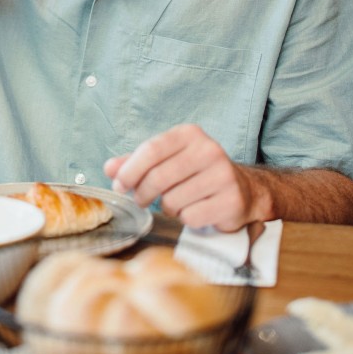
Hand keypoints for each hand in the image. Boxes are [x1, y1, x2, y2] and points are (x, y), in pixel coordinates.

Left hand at [104, 123, 261, 231]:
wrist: (242, 190)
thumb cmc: (195, 173)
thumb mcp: (167, 160)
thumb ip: (136, 162)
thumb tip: (110, 168)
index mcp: (190, 134)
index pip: (151, 149)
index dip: (130, 170)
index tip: (119, 184)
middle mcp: (209, 150)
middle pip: (159, 177)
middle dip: (142, 193)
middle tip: (140, 200)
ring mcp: (222, 175)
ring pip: (173, 200)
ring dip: (168, 207)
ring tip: (177, 202)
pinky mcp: (230, 201)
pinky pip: (191, 217)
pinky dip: (186, 219)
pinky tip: (195, 210)